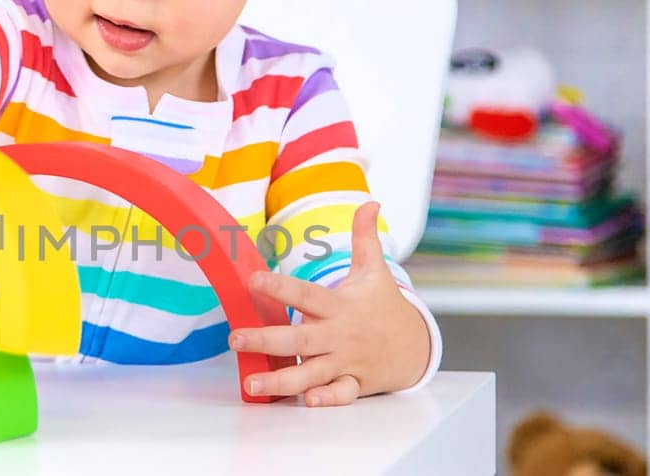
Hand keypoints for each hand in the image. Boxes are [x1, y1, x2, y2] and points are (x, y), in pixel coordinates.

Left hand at [229, 202, 431, 406]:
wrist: (415, 346)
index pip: (306, 294)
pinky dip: (327, 399)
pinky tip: (305, 402)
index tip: (253, 279)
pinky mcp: (353, 383)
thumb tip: (370, 203)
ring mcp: (346, 361)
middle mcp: (339, 335)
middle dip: (266, 340)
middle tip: (234, 339)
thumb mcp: (375, 271)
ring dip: (282, 381)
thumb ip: (365, 239)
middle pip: (300, 339)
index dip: (280, 287)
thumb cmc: (383, 306)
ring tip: (251, 384)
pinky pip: (340, 394)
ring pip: (311, 374)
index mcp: (339, 306)